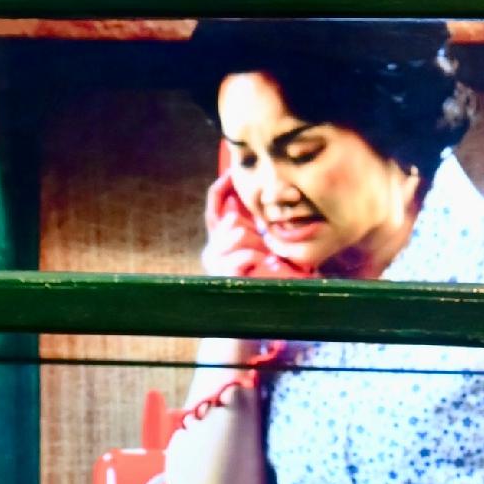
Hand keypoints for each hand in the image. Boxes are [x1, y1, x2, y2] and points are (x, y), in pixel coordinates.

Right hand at [200, 170, 320, 279]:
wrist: (250, 312)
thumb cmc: (257, 276)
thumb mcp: (255, 246)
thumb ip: (251, 226)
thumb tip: (252, 203)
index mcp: (217, 237)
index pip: (214, 203)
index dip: (223, 187)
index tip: (233, 172)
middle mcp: (211, 248)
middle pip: (231, 220)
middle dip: (253, 228)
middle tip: (263, 236)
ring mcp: (215, 262)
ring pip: (239, 235)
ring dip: (259, 243)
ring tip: (270, 255)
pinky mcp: (224, 274)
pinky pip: (245, 255)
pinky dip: (261, 258)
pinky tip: (271, 265)